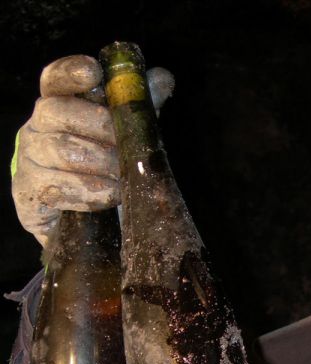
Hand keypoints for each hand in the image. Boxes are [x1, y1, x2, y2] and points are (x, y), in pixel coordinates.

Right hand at [11, 54, 173, 246]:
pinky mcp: (27, 193)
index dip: (71, 73)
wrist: (81, 223)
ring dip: (99, 163)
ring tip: (123, 176)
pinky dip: (89, 192)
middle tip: (126, 145)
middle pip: (57, 112)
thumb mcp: (121, 139)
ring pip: (59, 150)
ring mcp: (27, 161)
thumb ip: (137, 108)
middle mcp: (35, 128)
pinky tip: (110, 196)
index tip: (94, 71)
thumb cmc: (100, 172)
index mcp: (56, 107)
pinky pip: (56, 187)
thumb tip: (162, 79)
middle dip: (99, 126)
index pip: (54, 80)